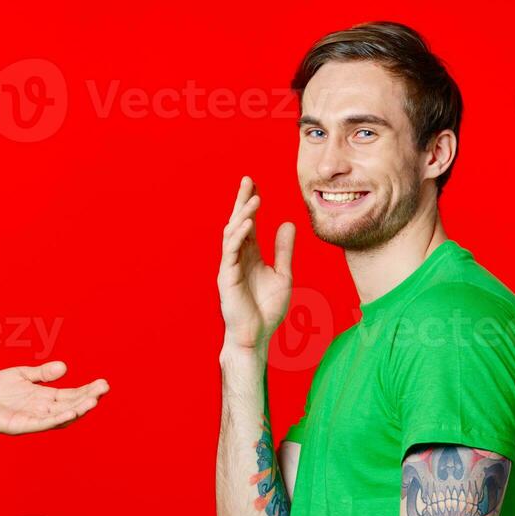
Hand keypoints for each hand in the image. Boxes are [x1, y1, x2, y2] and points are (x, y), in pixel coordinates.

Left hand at [0, 361, 108, 434]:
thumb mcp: (20, 375)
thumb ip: (41, 373)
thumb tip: (65, 367)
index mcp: (43, 398)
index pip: (70, 395)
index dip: (87, 390)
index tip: (103, 384)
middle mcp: (41, 410)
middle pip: (70, 405)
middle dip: (88, 398)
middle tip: (104, 389)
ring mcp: (32, 419)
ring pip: (60, 417)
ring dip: (77, 410)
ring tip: (93, 401)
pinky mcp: (20, 425)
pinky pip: (42, 424)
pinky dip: (57, 419)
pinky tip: (70, 413)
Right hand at [217, 176, 294, 353]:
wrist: (256, 335)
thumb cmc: (267, 310)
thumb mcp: (283, 274)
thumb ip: (284, 250)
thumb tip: (288, 223)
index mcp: (250, 255)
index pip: (249, 223)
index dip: (252, 204)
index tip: (256, 185)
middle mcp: (238, 257)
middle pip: (238, 222)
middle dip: (242, 201)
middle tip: (247, 180)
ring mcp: (230, 266)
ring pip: (233, 233)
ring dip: (243, 215)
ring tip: (255, 199)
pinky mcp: (227, 277)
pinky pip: (231, 251)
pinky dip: (239, 236)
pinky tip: (249, 223)